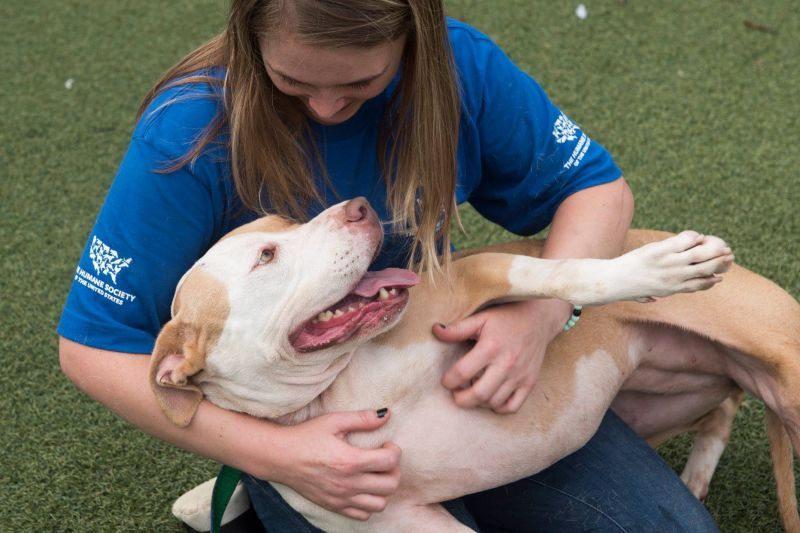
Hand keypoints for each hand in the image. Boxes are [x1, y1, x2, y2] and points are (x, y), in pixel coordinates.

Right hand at [268, 409, 401, 520]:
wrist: (280, 457)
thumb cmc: (306, 436)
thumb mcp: (334, 421)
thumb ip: (361, 419)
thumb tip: (386, 414)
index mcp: (350, 461)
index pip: (390, 461)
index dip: (395, 451)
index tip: (387, 445)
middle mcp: (348, 483)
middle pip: (390, 485)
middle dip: (394, 470)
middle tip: (384, 459)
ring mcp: (341, 498)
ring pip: (380, 504)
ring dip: (384, 489)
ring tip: (375, 475)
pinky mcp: (334, 506)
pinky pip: (362, 515)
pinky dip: (369, 503)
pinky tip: (363, 487)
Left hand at [433, 299, 571, 413]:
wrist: (539, 318)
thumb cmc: (507, 317)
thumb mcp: (481, 318)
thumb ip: (458, 328)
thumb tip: (435, 330)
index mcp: (490, 348)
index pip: (462, 373)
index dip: (449, 381)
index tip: (446, 380)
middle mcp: (506, 364)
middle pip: (478, 394)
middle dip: (461, 399)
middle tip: (456, 393)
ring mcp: (520, 376)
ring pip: (494, 402)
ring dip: (479, 402)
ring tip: (473, 390)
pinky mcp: (530, 383)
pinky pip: (512, 406)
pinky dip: (498, 407)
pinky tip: (491, 397)